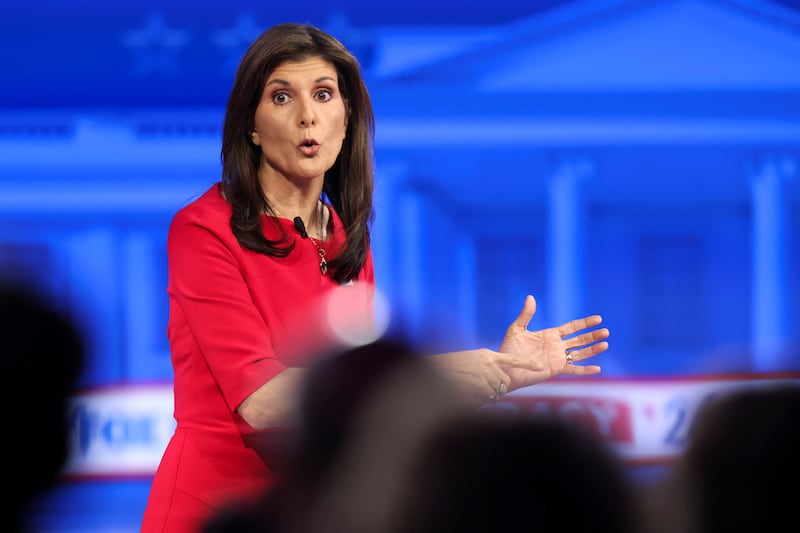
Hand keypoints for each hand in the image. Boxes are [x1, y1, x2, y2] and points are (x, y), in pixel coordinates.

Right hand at [428, 348, 543, 405]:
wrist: (435, 370)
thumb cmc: (450, 366)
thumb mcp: (470, 360)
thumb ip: (486, 368)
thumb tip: (498, 382)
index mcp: (487, 355)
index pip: (513, 360)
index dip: (527, 364)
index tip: (540, 367)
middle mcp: (489, 364)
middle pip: (504, 381)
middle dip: (498, 388)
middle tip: (484, 389)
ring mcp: (484, 375)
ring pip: (497, 391)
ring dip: (488, 395)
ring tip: (472, 390)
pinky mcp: (479, 385)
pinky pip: (488, 397)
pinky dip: (481, 399)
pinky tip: (470, 394)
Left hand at [499, 295, 607, 390]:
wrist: (505, 368)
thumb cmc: (509, 349)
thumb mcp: (517, 329)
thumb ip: (526, 314)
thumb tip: (531, 297)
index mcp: (550, 335)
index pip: (572, 327)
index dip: (585, 323)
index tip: (598, 319)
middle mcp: (556, 346)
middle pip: (579, 339)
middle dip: (592, 336)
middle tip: (606, 331)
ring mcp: (557, 358)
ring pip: (580, 353)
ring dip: (592, 350)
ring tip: (605, 344)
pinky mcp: (556, 369)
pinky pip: (574, 370)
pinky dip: (585, 370)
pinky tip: (597, 368)